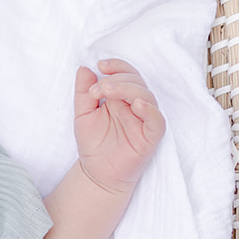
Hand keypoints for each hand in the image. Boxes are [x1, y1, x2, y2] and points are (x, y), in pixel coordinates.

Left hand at [73, 59, 164, 193]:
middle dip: (117, 79)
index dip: (117, 66)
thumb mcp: (82, 114)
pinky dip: (149, 110)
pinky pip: (157, 121)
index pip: (126, 73)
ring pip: (146, 96)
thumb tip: (84, 68)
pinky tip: (136, 104)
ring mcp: (144, 120)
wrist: (96, 173)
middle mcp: (134, 106)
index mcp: (120, 97)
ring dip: (128, 88)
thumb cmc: (93, 143)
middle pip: (136, 81)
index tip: (100, 65)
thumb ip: (83, 92)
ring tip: (108, 91)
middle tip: (97, 89)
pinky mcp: (151, 137)